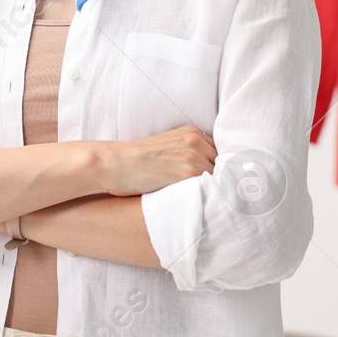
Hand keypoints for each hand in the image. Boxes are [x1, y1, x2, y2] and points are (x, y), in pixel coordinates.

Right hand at [92, 125, 217, 196]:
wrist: (114, 163)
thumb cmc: (134, 160)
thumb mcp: (164, 146)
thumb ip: (185, 152)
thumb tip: (204, 172)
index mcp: (190, 132)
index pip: (219, 151)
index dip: (218, 168)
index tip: (217, 181)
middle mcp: (195, 141)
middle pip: (223, 163)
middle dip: (219, 178)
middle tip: (216, 194)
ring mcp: (193, 157)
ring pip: (219, 176)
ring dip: (216, 189)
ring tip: (211, 202)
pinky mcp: (188, 173)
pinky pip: (211, 187)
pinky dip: (210, 196)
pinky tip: (206, 204)